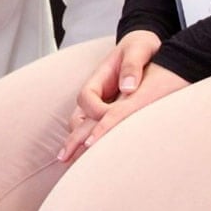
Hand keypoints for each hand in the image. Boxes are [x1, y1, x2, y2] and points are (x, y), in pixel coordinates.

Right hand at [57, 30, 163, 162]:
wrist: (143, 44)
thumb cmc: (141, 45)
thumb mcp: (139, 49)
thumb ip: (132, 66)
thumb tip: (128, 88)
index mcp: (99, 76)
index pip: (87, 98)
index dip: (95, 111)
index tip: (108, 120)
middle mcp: (96, 91)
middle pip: (78, 116)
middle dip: (73, 137)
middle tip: (67, 158)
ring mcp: (100, 102)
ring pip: (82, 125)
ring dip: (79, 143)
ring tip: (74, 166)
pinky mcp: (109, 110)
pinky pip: (95, 128)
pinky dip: (92, 142)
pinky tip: (93, 161)